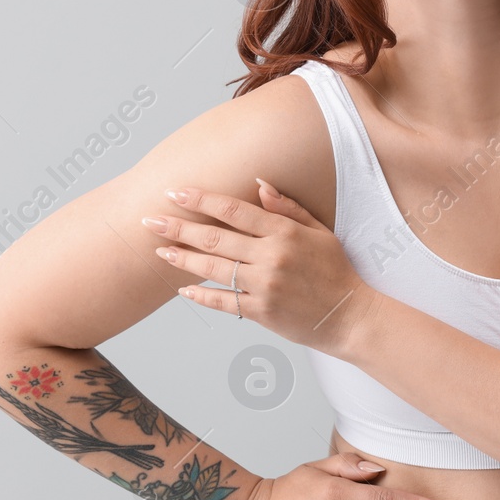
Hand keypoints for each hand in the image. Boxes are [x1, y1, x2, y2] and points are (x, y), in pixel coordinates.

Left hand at [143, 180, 378, 353]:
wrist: (349, 315)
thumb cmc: (335, 270)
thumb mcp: (319, 231)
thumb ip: (288, 208)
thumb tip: (259, 183)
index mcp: (284, 232)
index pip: (233, 209)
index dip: (201, 200)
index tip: (175, 192)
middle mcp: (271, 256)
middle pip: (214, 237)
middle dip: (178, 227)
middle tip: (150, 221)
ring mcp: (264, 285)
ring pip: (212, 268)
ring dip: (181, 258)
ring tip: (159, 251)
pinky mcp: (261, 311)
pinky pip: (222, 301)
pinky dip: (200, 295)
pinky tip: (182, 288)